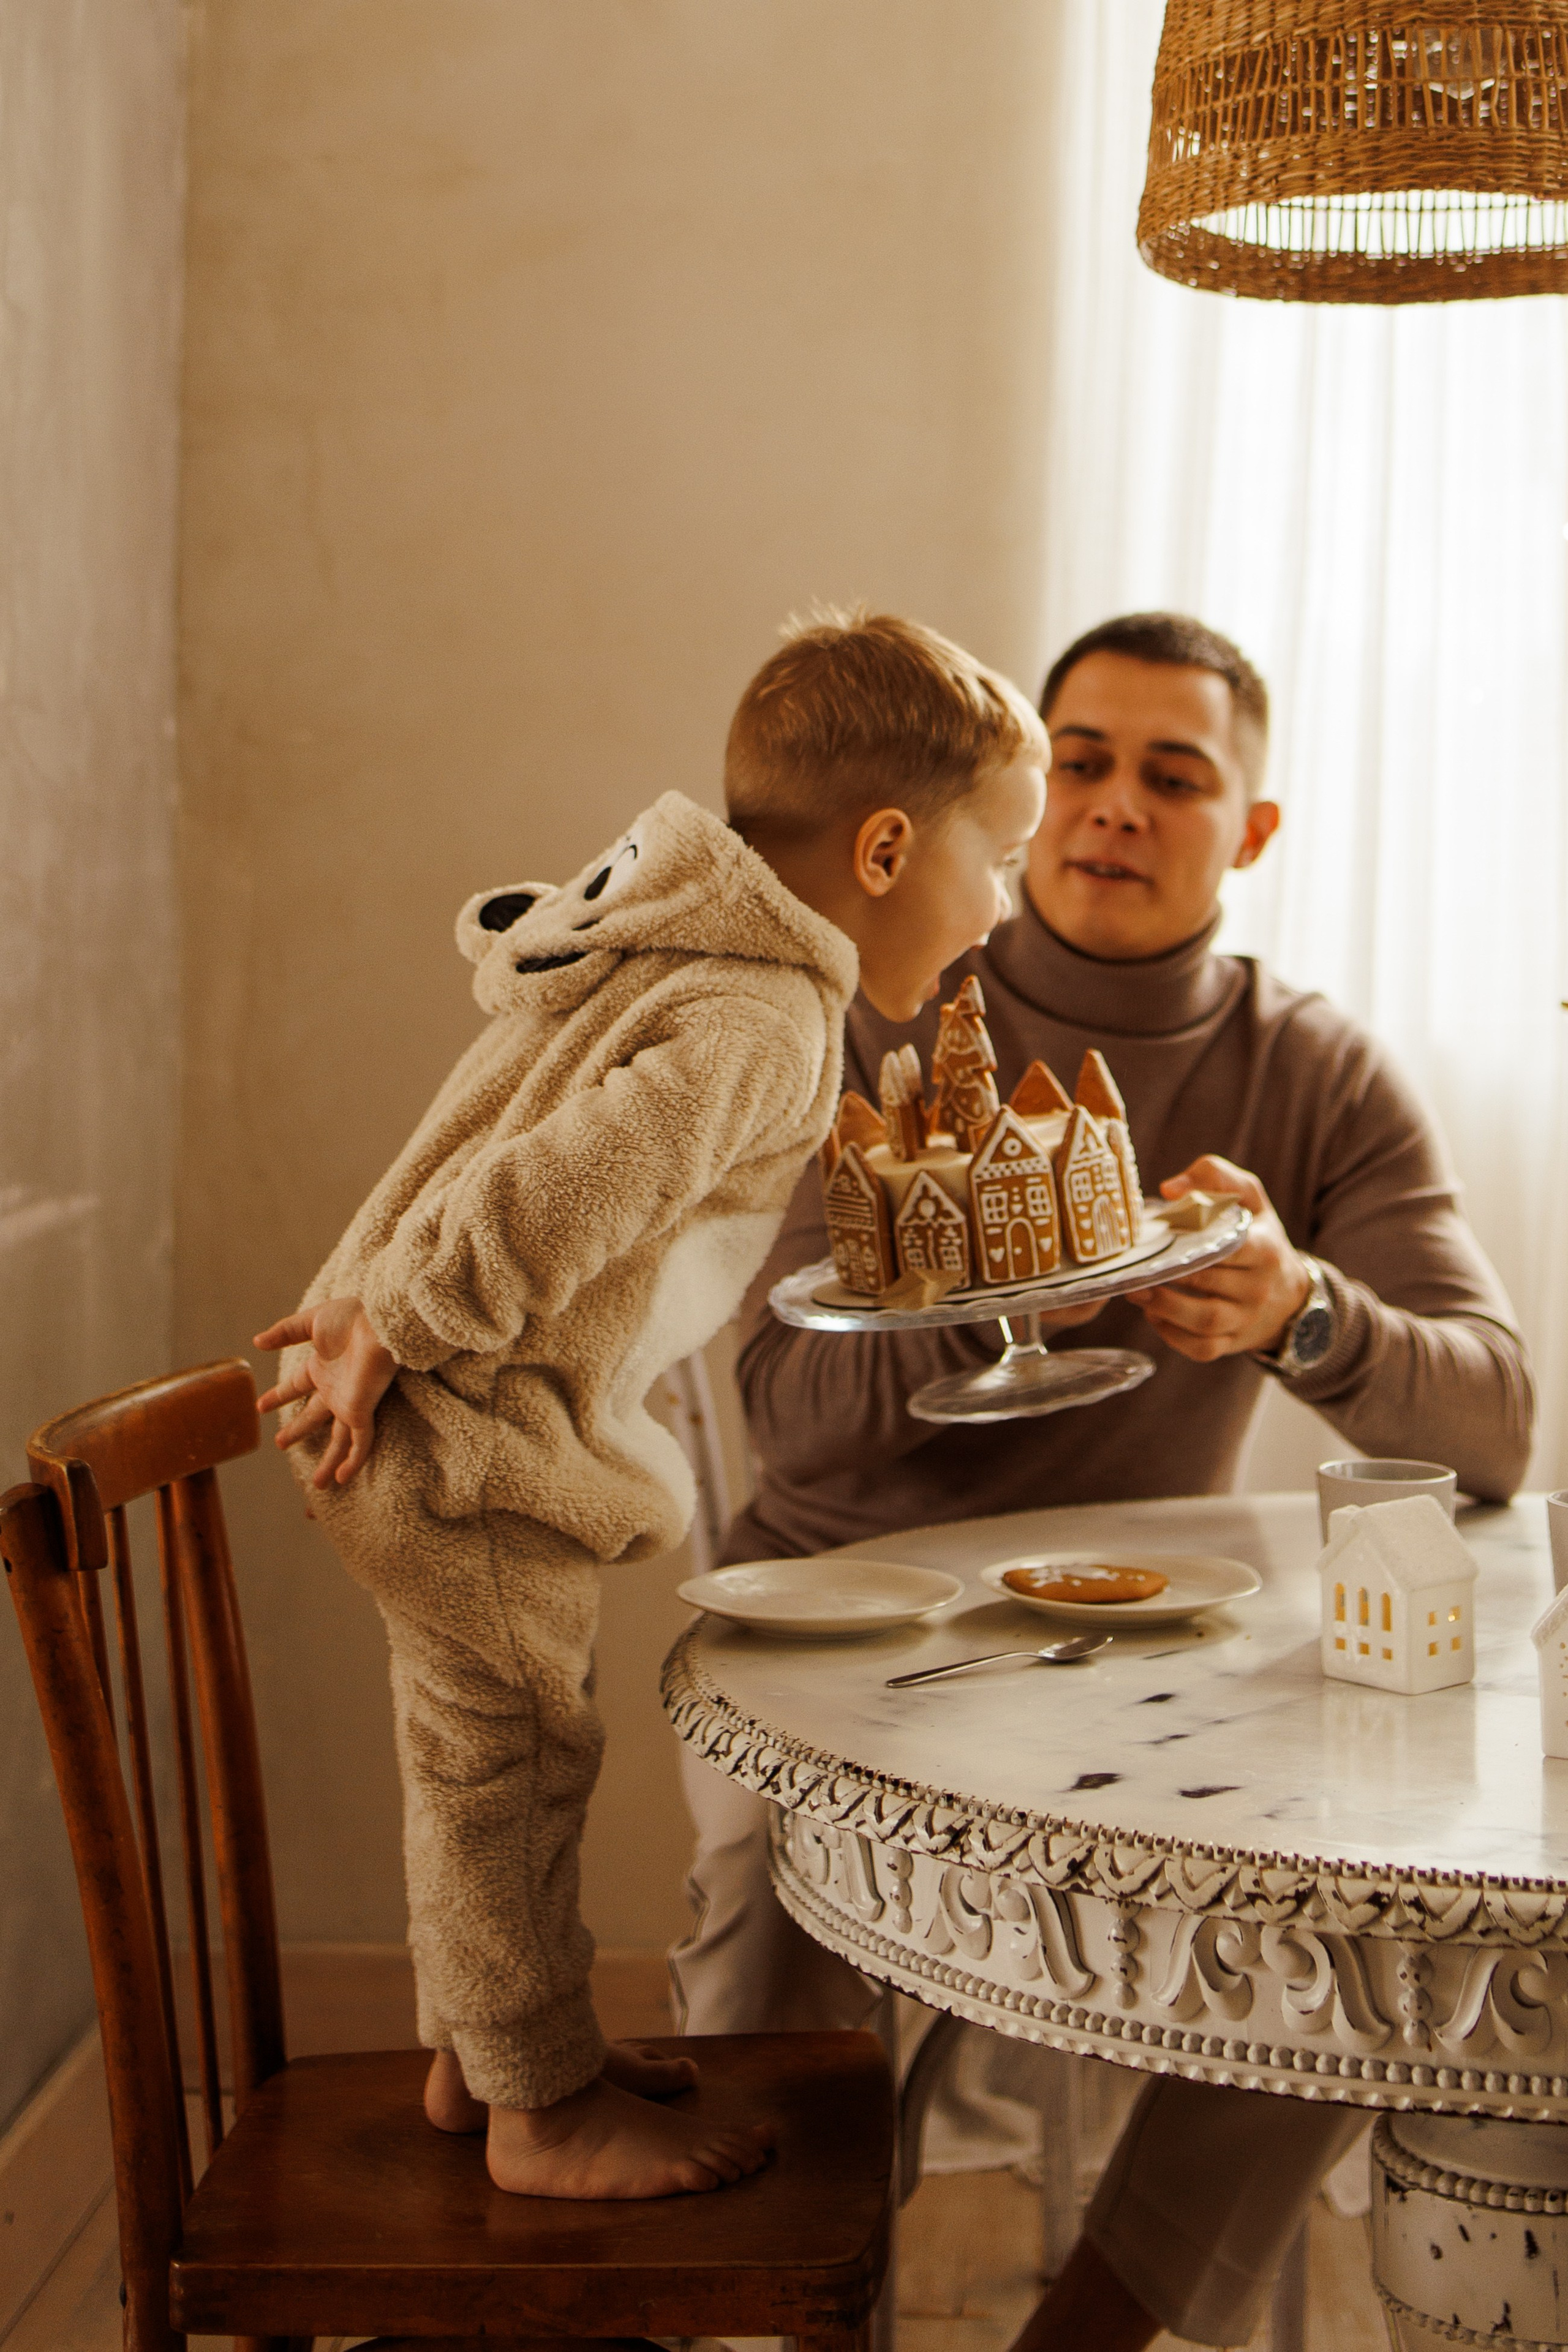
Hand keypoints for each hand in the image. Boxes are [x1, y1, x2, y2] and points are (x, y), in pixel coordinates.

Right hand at [254, 1296, 397, 1488]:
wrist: (381, 1322)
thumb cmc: (353, 1317)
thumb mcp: (312, 1321)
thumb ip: (285, 1332)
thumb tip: (257, 1342)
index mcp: (323, 1367)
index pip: (297, 1386)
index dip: (279, 1396)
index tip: (261, 1407)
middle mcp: (336, 1389)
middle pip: (314, 1416)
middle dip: (298, 1430)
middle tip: (280, 1443)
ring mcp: (350, 1403)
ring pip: (339, 1440)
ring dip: (327, 1461)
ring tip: (317, 1484)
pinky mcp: (363, 1412)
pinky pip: (360, 1444)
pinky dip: (351, 1462)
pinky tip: (341, 1479)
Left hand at [1124, 1156, 1311, 1363]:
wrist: (1291, 1292)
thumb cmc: (1260, 1236)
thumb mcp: (1250, 1199)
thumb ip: (1215, 1176)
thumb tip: (1170, 1189)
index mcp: (1264, 1250)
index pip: (1230, 1248)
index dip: (1194, 1244)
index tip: (1165, 1235)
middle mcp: (1258, 1288)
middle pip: (1209, 1285)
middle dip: (1169, 1277)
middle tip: (1136, 1267)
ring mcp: (1246, 1320)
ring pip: (1205, 1322)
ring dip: (1166, 1309)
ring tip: (1136, 1293)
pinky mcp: (1233, 1343)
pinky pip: (1202, 1348)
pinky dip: (1173, 1337)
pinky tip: (1154, 1316)